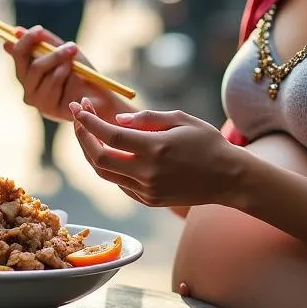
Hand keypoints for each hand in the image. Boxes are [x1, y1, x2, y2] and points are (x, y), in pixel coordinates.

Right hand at [4, 25, 119, 122]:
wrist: (101, 97)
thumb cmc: (82, 74)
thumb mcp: (65, 52)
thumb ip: (44, 42)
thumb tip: (17, 31)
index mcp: (29, 73)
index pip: (19, 54)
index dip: (26, 40)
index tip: (39, 30)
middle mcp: (29, 89)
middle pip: (31, 65)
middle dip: (53, 54)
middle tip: (72, 46)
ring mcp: (38, 102)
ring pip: (45, 75)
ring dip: (64, 65)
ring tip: (76, 66)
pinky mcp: (49, 110)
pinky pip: (55, 86)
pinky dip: (68, 78)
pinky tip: (77, 81)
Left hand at [69, 101, 242, 208]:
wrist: (229, 178)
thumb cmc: (208, 142)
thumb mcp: (181, 119)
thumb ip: (147, 118)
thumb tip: (117, 120)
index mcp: (155, 148)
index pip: (110, 135)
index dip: (89, 121)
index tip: (79, 107)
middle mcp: (147, 173)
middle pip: (98, 158)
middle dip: (82, 136)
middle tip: (77, 117)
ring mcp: (147, 190)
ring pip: (104, 174)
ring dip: (91, 152)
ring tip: (88, 132)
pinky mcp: (148, 200)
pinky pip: (119, 183)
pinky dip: (109, 166)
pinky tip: (110, 149)